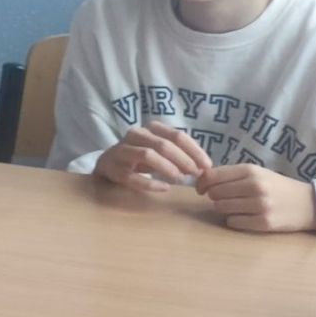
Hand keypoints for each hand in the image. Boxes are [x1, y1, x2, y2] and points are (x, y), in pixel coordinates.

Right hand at [92, 122, 212, 191]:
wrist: (108, 163)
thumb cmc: (141, 156)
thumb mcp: (161, 149)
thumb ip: (180, 154)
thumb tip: (204, 167)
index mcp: (151, 128)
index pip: (177, 135)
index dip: (194, 150)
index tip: (207, 165)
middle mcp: (135, 135)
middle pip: (163, 144)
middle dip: (183, 160)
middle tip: (195, 174)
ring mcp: (122, 151)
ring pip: (147, 155)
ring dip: (167, 168)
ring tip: (179, 180)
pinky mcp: (113, 168)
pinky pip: (133, 177)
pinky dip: (150, 183)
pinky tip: (164, 188)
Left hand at [195, 164, 315, 232]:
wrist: (310, 204)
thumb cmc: (278, 187)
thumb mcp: (257, 173)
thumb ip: (231, 175)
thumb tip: (201, 180)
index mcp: (251, 171)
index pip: (212, 176)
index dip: (202, 183)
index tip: (201, 189)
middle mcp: (255, 186)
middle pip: (215, 193)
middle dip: (215, 197)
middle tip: (227, 198)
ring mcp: (260, 205)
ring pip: (221, 208)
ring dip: (224, 209)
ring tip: (238, 206)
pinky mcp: (264, 223)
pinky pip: (233, 222)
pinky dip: (234, 220)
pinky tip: (246, 216)